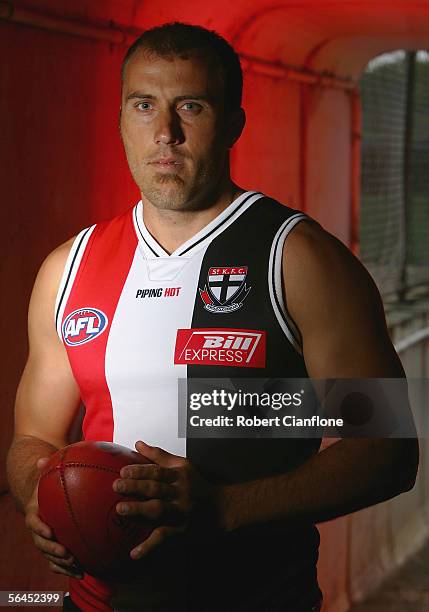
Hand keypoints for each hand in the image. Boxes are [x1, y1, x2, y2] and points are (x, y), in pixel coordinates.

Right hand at [24, 457, 82, 578]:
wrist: (44, 498)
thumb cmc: (48, 484)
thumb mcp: (47, 475)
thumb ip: (47, 468)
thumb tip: (43, 459)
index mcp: (34, 513)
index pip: (33, 522)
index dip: (40, 528)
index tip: (50, 531)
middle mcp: (38, 529)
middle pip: (41, 544)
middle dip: (52, 550)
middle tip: (66, 553)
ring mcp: (46, 540)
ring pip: (50, 556)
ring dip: (62, 564)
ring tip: (77, 567)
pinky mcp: (55, 547)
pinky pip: (59, 561)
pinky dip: (69, 568)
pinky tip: (83, 572)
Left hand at [113, 441, 217, 558]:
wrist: (222, 508)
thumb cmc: (198, 485)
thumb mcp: (183, 466)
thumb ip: (159, 455)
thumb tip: (138, 444)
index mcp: (178, 475)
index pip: (157, 471)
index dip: (140, 470)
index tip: (123, 471)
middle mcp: (180, 492)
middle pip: (155, 488)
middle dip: (135, 486)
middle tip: (116, 486)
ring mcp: (181, 511)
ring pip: (158, 509)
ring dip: (139, 509)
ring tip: (120, 509)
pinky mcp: (182, 530)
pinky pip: (164, 537)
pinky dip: (149, 546)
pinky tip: (134, 553)